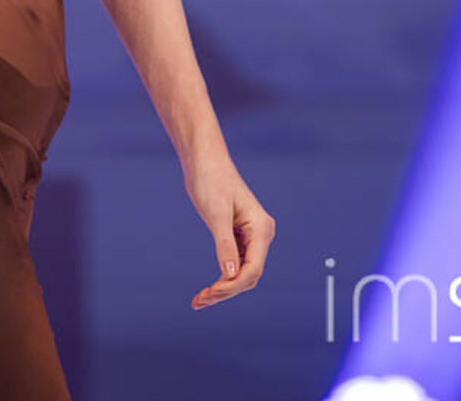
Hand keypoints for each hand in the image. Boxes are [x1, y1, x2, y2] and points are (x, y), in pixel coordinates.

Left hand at [184, 150, 274, 309]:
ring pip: (241, 273)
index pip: (253, 269)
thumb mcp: (215, 213)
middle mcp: (260, 235)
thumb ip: (224, 244)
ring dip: (223, 289)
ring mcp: (250, 237)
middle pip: (248, 275)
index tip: (210, 293)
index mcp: (261, 229)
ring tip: (199, 301)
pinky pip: (234, 264)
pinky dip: (221, 277)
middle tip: (200, 301)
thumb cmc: (210, 180)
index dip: (232, 285)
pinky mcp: (238, 236)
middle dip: (226, 291)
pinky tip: (207, 290)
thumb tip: (230, 275)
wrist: (203, 160)